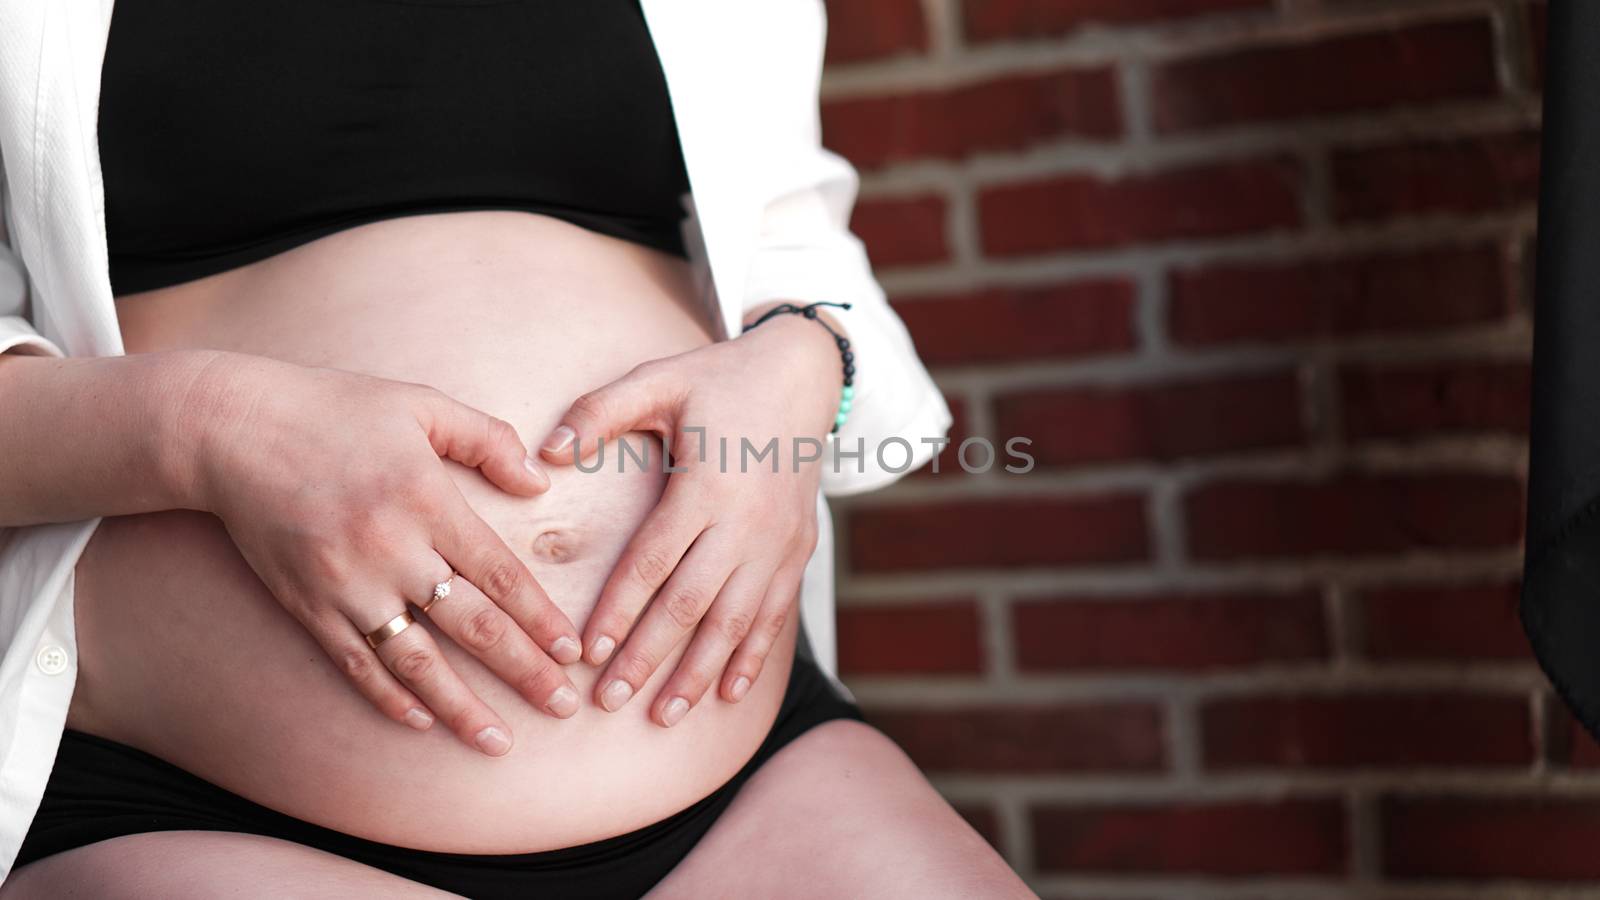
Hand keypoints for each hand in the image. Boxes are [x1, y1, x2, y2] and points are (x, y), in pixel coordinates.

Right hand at [181, 351, 583, 755]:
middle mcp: (392, 549)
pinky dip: (388, 696)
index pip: (500, 573)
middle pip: (471, 624)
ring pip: (416, 660)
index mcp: (428, 499)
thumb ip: (486, 438)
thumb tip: (537, 486)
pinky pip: (355, 662)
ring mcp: (347, 583)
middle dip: (523, 671)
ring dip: (461, 707)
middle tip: (562, 708)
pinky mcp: (307, 604)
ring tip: (498, 743)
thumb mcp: (420, 404)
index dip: (540, 618)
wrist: (232, 430)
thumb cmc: (334, 409)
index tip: (573, 653)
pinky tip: (422, 722)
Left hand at [538, 308, 843, 726]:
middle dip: (650, 657)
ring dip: (699, 671)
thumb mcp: (657, 380)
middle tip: (610, 700)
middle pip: (692, 603)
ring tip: (665, 714)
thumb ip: (599, 412)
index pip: (653, 561)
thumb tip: (546, 454)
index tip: (587, 652)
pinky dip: (752, 658)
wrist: (803, 376)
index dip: (619, 610)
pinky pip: (775, 615)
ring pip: (736, 621)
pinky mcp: (799, 550)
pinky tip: (726, 692)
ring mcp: (778, 541)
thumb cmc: (717, 380)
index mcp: (706, 484)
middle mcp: (747, 521)